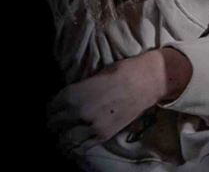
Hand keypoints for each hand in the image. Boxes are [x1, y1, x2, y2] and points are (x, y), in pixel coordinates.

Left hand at [47, 48, 188, 152]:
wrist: (147, 81)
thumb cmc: (123, 72)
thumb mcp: (94, 78)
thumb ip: (79, 92)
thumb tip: (69, 102)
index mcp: (72, 94)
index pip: (51, 107)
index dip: (51, 109)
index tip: (54, 110)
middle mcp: (77, 111)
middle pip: (54, 123)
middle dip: (54, 123)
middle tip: (57, 123)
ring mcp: (90, 125)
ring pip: (66, 138)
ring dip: (62, 137)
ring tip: (63, 135)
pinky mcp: (103, 134)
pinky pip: (82, 146)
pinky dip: (76, 146)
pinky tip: (75, 143)